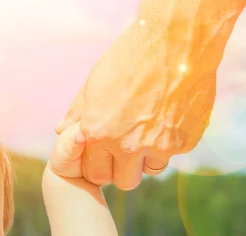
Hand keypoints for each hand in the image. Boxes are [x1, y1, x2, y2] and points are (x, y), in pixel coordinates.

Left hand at [54, 21, 215, 189]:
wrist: (175, 43)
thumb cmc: (130, 58)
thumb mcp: (94, 83)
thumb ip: (77, 112)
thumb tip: (61, 130)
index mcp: (99, 133)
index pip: (95, 173)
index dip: (100, 165)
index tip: (106, 156)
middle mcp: (127, 146)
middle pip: (124, 181)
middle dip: (123, 169)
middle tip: (127, 150)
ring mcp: (158, 147)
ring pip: (150, 170)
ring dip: (148, 157)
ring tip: (149, 130)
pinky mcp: (184, 142)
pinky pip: (173, 152)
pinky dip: (170, 140)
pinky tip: (168, 115)